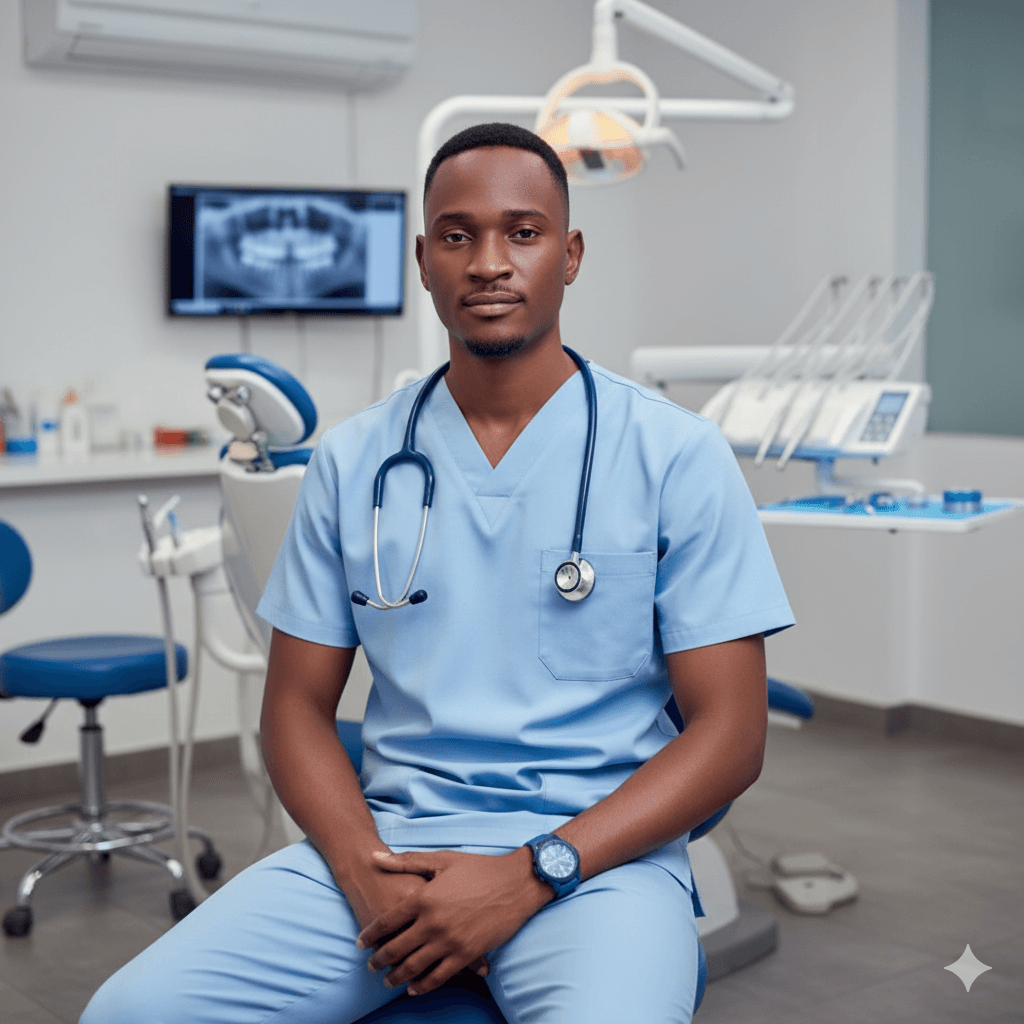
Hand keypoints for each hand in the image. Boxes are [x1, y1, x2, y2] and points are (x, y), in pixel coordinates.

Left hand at [343, 850, 490, 981]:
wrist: (516, 883)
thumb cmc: (479, 868)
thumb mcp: (441, 859)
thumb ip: (406, 862)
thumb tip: (374, 857)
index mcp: (424, 898)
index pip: (387, 921)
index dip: (370, 934)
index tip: (360, 943)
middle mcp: (433, 922)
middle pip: (396, 948)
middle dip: (379, 960)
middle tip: (370, 965)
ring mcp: (450, 941)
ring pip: (414, 967)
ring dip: (397, 977)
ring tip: (387, 981)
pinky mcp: (467, 954)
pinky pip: (439, 976)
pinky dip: (423, 986)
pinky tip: (414, 988)